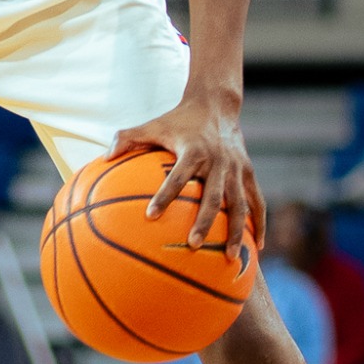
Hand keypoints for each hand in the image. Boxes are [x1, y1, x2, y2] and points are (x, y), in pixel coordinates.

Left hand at [111, 88, 263, 260]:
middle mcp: (218, 161)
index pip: (178, 176)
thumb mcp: (152, 125)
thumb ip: (127, 138)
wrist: (216, 105)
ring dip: (236, 232)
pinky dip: (259, 224)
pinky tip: (258, 247)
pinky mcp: (249, 173)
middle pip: (213, 197)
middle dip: (204, 223)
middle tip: (192, 245)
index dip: (164, 196)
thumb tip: (104, 157)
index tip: (150, 216)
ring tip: (231, 258)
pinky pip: (257, 202)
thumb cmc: (178, 120)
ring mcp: (237, 169)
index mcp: (193, 150)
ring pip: (239, 204)